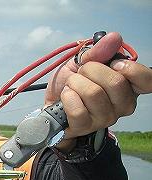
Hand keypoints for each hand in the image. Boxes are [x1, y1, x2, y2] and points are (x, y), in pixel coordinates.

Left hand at [44, 32, 151, 148]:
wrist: (51, 103)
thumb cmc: (71, 83)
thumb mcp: (82, 62)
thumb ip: (98, 51)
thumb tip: (114, 37)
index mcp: (129, 86)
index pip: (148, 80)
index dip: (130, 69)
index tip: (112, 63)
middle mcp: (123, 104)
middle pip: (115, 82)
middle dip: (90, 70)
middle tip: (81, 73)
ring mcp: (106, 118)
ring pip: (93, 93)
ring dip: (75, 83)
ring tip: (71, 86)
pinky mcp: (86, 127)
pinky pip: (77, 109)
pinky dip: (67, 97)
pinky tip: (66, 97)